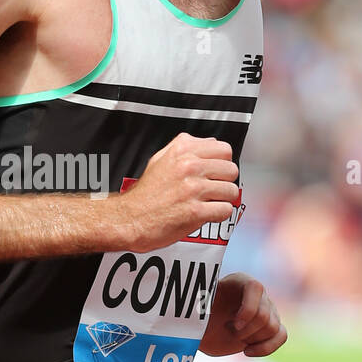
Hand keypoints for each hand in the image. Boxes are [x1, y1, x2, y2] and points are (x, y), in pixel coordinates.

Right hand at [115, 134, 240, 252]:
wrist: (130, 219)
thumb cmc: (145, 194)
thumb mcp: (159, 159)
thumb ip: (185, 147)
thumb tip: (210, 142)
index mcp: (182, 151)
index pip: (224, 150)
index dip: (223, 162)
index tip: (216, 171)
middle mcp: (189, 167)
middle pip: (231, 170)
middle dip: (225, 182)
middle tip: (213, 189)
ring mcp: (193, 189)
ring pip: (231, 191)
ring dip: (223, 200)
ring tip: (210, 202)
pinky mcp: (196, 211)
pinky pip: (225, 210)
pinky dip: (219, 215)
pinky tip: (207, 214)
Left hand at [200, 273, 286, 357]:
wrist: (203, 329)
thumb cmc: (200, 315)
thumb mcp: (199, 308)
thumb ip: (206, 303)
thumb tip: (211, 304)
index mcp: (241, 281)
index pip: (256, 288)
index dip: (248, 309)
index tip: (233, 323)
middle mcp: (259, 294)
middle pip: (265, 315)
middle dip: (246, 330)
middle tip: (228, 329)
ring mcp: (269, 310)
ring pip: (273, 328)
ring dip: (251, 338)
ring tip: (234, 335)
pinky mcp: (272, 327)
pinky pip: (281, 336)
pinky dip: (266, 348)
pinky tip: (246, 351)